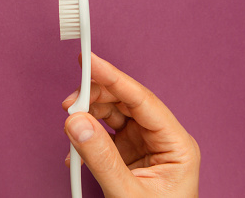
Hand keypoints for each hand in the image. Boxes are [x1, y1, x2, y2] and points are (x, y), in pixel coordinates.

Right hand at [62, 53, 199, 196]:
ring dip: (88, 117)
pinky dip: (86, 138)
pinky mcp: (127, 153)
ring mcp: (143, 145)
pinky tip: (75, 152)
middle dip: (94, 99)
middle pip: (125, 103)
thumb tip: (75, 122)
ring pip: (112, 115)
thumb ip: (100, 159)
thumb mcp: (128, 194)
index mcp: (175, 144)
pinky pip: (104, 134)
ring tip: (70, 129)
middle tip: (69, 103)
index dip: (113, 77)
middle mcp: (160, 138)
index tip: (89, 61)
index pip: (142, 99)